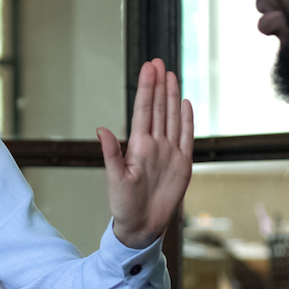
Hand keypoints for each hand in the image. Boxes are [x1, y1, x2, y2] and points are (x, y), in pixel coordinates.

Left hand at [102, 58, 193, 248]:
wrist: (142, 226)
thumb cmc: (124, 206)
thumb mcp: (115, 179)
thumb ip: (110, 154)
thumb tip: (101, 130)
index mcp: (139, 146)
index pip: (144, 110)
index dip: (147, 88)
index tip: (148, 68)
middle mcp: (155, 145)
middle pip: (158, 108)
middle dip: (158, 84)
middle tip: (157, 61)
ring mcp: (169, 152)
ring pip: (172, 117)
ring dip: (172, 96)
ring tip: (171, 75)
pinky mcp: (183, 164)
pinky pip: (186, 137)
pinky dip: (187, 120)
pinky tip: (186, 103)